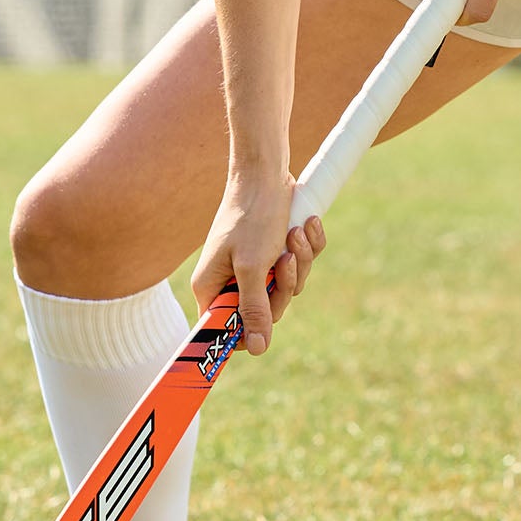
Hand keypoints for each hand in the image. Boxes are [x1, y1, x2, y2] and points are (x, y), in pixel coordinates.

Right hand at [190, 169, 325, 355]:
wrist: (268, 172)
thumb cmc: (252, 216)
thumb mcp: (252, 267)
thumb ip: (254, 309)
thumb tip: (256, 349)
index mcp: (212, 287)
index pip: (225, 330)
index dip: (246, 333)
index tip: (265, 329)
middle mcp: (232, 279)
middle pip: (267, 310)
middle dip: (284, 285)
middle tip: (284, 260)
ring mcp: (256, 265)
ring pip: (288, 286)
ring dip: (299, 260)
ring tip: (294, 232)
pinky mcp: (277, 250)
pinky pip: (300, 265)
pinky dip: (308, 246)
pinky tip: (306, 224)